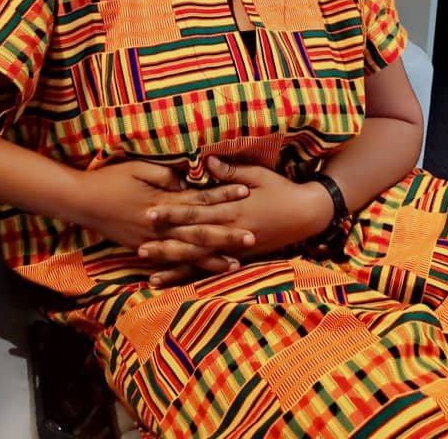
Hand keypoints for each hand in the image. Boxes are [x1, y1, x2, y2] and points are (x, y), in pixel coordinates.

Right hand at [74, 160, 254, 278]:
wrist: (81, 201)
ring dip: (212, 258)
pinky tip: (200, 274)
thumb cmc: (110, 179)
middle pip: (200, 230)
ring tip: (235, 263)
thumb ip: (166, 176)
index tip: (245, 193)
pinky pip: (169, 262)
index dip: (223, 195)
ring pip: (187, 252)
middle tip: (252, 237)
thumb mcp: (139, 168)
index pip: (200, 198)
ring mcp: (151, 241)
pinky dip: (186, 269)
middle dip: (226, 235)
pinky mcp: (141, 250)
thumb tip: (188, 182)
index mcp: (163, 201)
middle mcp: (160, 225)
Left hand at [139, 156, 334, 279]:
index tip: (150, 212)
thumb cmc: (281, 189)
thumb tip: (205, 163)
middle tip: (139, 248)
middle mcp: (232, 232)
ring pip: (202, 260)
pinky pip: (215, 270)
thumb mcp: (257, 174)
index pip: (197, 211)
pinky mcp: (242, 258)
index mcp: (233, 208)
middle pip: (194, 239)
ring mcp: (237, 249)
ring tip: (151, 276)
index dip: (173, 212)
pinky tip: (179, 284)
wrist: (307, 214)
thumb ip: (230, 171)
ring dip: (177, 267)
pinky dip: (196, 278)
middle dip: (166, 244)